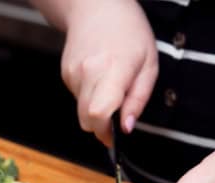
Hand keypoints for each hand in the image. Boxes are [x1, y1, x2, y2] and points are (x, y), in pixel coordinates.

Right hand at [60, 0, 156, 144]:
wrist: (97, 8)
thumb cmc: (128, 32)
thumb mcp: (148, 65)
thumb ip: (138, 99)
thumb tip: (126, 128)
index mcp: (113, 70)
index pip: (99, 114)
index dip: (105, 132)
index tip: (115, 136)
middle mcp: (88, 73)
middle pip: (86, 120)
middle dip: (101, 126)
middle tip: (116, 116)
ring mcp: (73, 74)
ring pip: (81, 111)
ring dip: (96, 109)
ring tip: (110, 86)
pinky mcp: (65, 75)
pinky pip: (78, 98)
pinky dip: (89, 96)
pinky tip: (99, 78)